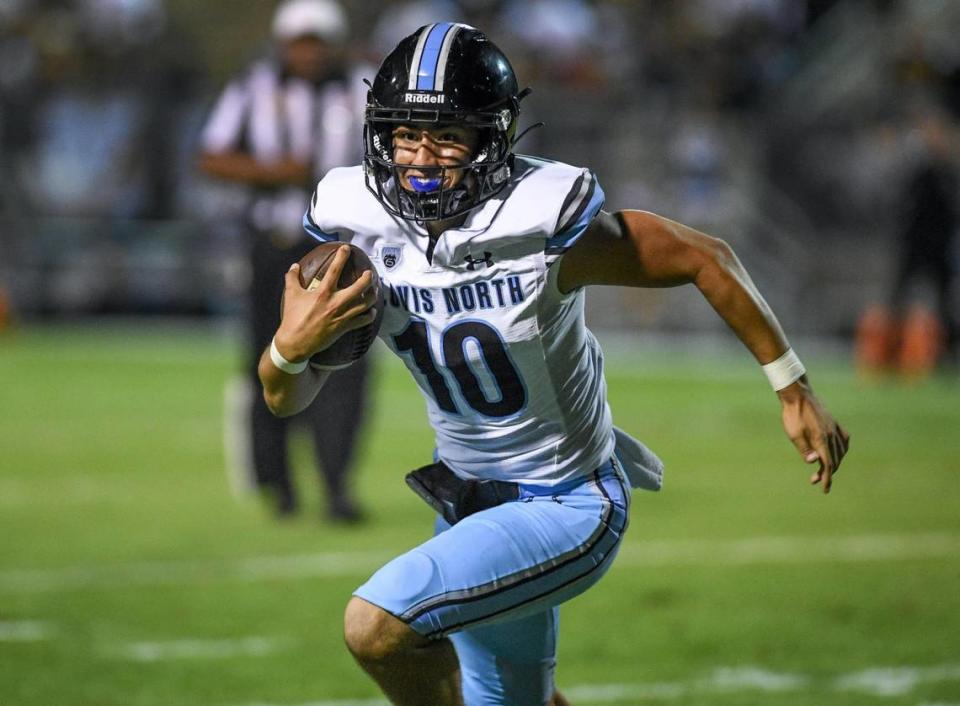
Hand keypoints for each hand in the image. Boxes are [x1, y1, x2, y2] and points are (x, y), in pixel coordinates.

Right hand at [273, 245, 376, 362]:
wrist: (296, 342)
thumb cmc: (292, 318)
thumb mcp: (291, 295)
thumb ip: (292, 278)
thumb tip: (294, 266)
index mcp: (323, 293)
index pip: (334, 270)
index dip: (341, 257)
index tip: (347, 248)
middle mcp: (335, 303)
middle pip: (359, 288)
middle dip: (367, 279)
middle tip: (370, 273)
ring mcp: (342, 316)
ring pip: (365, 304)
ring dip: (372, 296)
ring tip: (375, 291)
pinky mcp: (345, 328)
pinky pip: (363, 321)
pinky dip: (369, 316)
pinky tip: (372, 312)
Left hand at [777, 377, 849, 493]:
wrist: (798, 395)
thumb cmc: (793, 415)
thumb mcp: (794, 434)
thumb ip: (804, 449)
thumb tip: (814, 463)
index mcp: (821, 439)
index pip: (828, 464)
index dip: (827, 478)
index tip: (824, 489)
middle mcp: (832, 435)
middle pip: (835, 460)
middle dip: (827, 472)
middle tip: (814, 480)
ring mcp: (835, 428)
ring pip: (841, 452)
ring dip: (835, 463)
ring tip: (824, 469)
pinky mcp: (834, 423)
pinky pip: (844, 440)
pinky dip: (843, 449)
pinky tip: (838, 452)